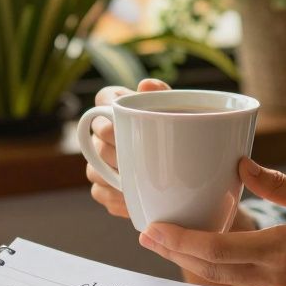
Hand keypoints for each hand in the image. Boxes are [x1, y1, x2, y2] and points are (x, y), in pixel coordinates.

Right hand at [84, 78, 169, 218]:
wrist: (192, 169)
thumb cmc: (180, 131)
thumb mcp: (177, 110)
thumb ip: (163, 95)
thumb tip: (146, 84)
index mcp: (118, 105)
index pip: (103, 99)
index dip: (109, 112)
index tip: (121, 126)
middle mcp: (102, 132)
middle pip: (97, 142)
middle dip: (116, 152)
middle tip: (137, 159)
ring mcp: (99, 161)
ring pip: (93, 170)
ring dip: (114, 178)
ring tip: (138, 183)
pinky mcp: (103, 187)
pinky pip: (99, 193)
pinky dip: (116, 199)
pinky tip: (135, 201)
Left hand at [138, 158, 285, 285]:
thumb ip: (276, 184)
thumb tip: (239, 163)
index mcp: (282, 252)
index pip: (215, 249)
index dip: (178, 241)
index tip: (153, 229)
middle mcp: (275, 280)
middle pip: (209, 270)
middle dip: (175, 253)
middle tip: (148, 233)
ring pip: (222, 281)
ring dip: (194, 263)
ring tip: (171, 242)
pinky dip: (219, 271)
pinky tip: (210, 254)